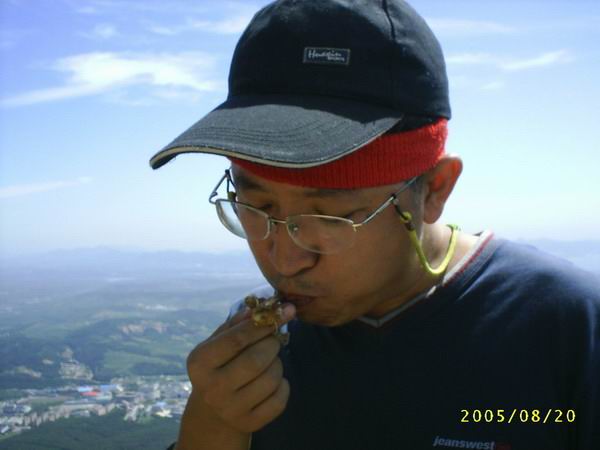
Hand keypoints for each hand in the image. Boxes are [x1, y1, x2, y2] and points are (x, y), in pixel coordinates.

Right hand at [186, 303, 295, 432]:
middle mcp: (211, 388)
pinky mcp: (249, 423)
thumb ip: (237, 324)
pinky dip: (284, 386)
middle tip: (274, 339)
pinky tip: (274, 382)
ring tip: (270, 361)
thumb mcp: (218, 342)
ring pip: (271, 379)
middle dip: (272, 344)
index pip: (236, 340)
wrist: (214, 409)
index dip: (263, 324)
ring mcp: (230, 409)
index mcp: (200, 362)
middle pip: (256, 360)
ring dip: (278, 364)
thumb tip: (260, 306)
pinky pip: (280, 399)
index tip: (285, 311)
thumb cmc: (220, 365)